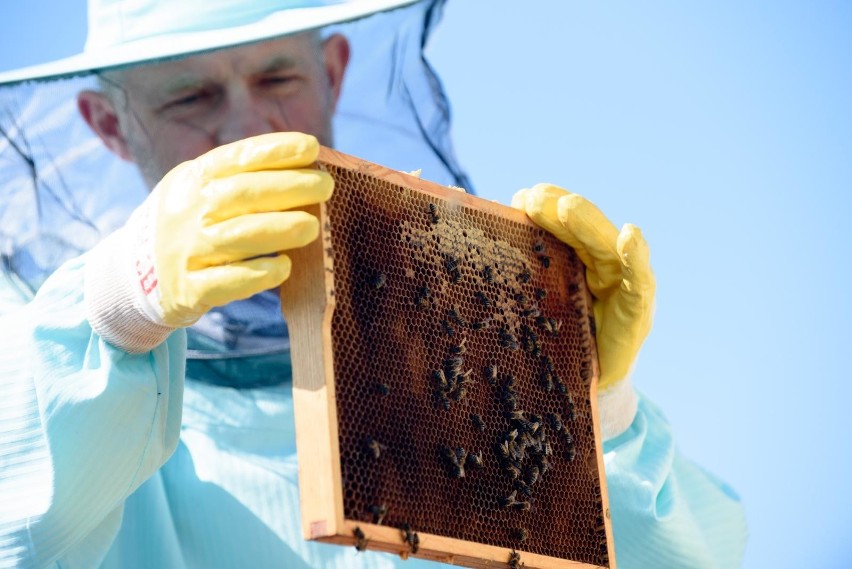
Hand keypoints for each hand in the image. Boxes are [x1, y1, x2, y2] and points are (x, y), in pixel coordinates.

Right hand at [132, 132, 331, 326]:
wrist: (133, 273)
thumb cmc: (188, 223)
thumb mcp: (200, 189)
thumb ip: (242, 179)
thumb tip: (307, 167)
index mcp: (193, 180)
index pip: (236, 159)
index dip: (274, 150)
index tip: (311, 147)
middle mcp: (188, 212)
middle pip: (241, 194)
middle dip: (288, 187)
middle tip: (326, 186)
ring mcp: (187, 251)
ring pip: (236, 237)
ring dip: (278, 229)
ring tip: (312, 227)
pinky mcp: (190, 289)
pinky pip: (226, 282)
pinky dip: (257, 274)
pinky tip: (283, 267)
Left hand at [512, 184, 654, 390]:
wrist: (581, 392)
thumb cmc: (552, 345)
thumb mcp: (529, 304)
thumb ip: (514, 270)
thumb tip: (480, 226)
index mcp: (574, 261)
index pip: (561, 226)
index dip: (544, 209)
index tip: (518, 199)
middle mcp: (600, 268)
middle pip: (583, 231)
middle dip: (560, 210)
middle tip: (534, 197)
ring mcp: (620, 288)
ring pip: (607, 248)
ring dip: (588, 224)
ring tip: (568, 206)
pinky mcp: (636, 315)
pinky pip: (638, 284)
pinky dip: (636, 257)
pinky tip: (629, 236)